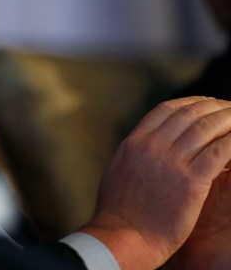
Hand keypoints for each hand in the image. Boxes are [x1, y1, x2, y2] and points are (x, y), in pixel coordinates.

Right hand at [80, 97, 230, 269]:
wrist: (124, 237)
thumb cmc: (119, 211)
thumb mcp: (119, 171)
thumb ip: (134, 154)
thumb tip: (142, 145)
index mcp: (134, 142)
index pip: (166, 109)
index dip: (191, 103)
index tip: (206, 104)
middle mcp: (151, 146)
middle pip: (189, 113)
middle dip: (214, 107)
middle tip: (229, 109)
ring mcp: (170, 162)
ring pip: (206, 128)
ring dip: (227, 120)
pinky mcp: (190, 182)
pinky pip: (219, 152)